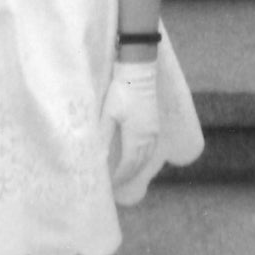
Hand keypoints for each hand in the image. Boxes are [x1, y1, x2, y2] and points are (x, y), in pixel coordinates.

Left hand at [99, 59, 159, 198]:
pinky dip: (145, 157)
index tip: (111, 183)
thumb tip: (97, 155)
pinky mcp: (156, 123)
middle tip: (117, 182)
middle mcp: (148, 137)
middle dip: (128, 175)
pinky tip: (139, 156)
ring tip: (127, 173)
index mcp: (135, 137)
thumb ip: (103, 136)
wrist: (140, 72)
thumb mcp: (109, 113)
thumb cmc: (122, 91)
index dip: (120, 176)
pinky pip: (152, 147)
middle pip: (139, 164)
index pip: (128, 165)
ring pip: (147, 156)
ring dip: (137, 167)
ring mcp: (154, 130)